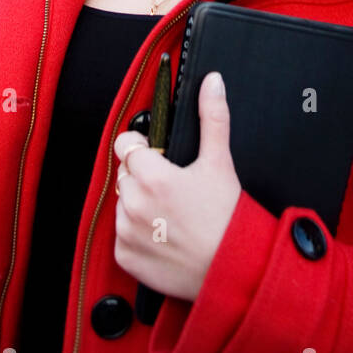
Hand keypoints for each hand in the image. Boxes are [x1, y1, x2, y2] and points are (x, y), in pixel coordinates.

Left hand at [113, 70, 242, 302]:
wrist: (231, 271)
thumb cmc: (227, 218)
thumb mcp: (220, 162)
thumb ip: (212, 116)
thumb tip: (212, 82)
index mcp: (153, 176)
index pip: (125, 145)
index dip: (142, 147)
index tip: (158, 157)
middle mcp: (134, 204)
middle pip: (125, 174)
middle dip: (144, 176)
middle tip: (173, 189)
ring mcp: (127, 232)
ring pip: (122, 203)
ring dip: (139, 204)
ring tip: (170, 214)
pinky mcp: (126, 257)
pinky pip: (121, 235)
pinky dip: (137, 234)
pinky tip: (163, 235)